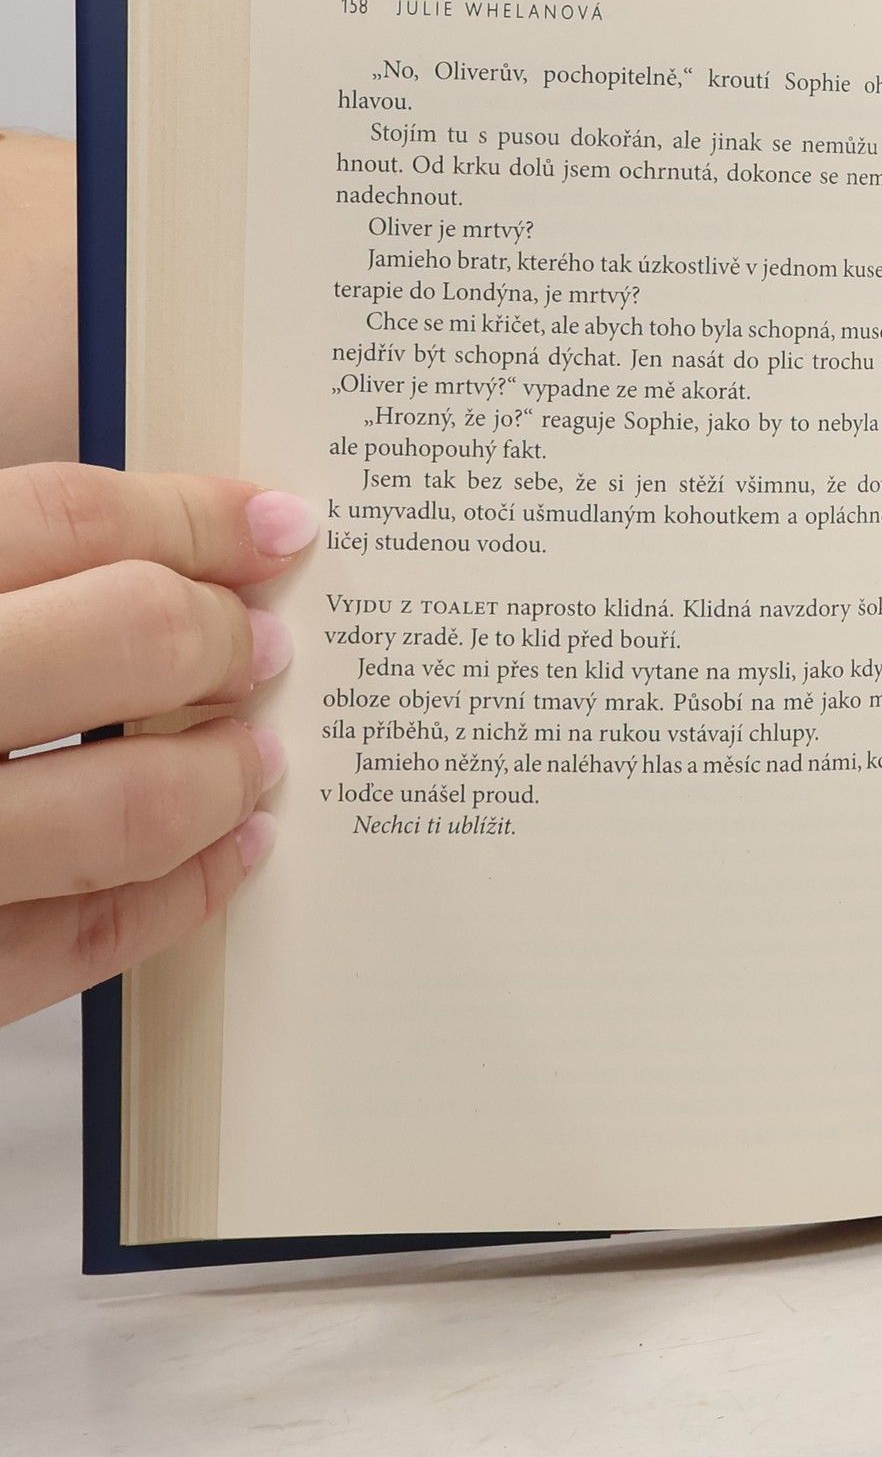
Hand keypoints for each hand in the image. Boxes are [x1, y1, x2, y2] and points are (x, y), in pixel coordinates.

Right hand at [0, 464, 316, 1023]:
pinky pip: (88, 938)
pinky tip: (237, 852)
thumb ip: (16, 578)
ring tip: (260, 754)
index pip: (67, 517)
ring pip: (127, 805)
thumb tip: (178, 550)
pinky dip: (183, 893)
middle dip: (223, 638)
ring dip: (222, 773)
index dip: (195, 517)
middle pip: (124, 636)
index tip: (280, 527)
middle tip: (267, 649)